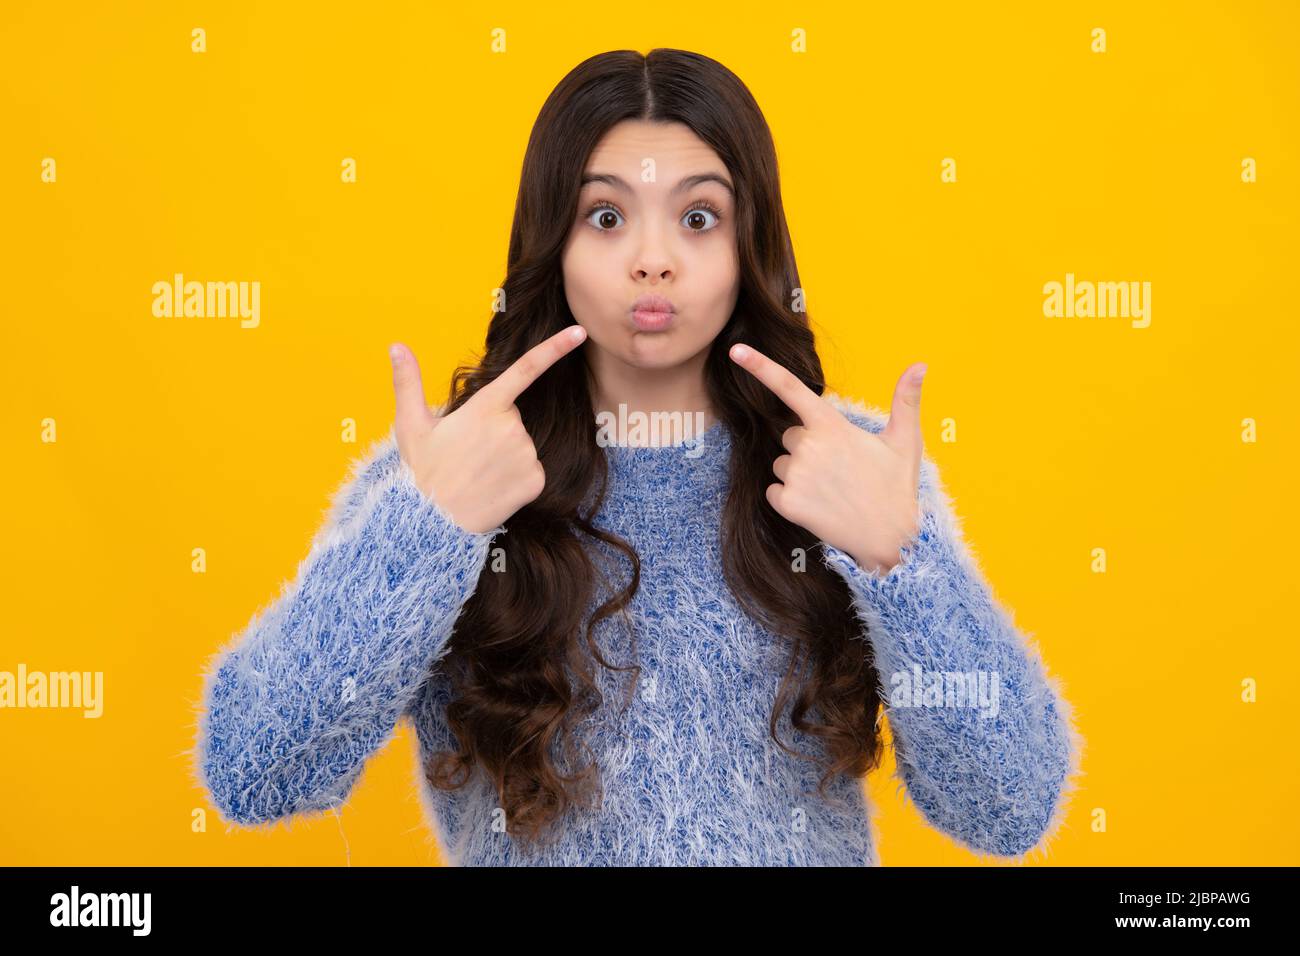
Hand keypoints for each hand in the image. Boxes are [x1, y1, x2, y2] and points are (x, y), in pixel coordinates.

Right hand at [388, 325, 587, 533]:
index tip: (580, 332)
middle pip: (512, 418)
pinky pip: (532, 471)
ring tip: (478, 472)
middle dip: (494, 430)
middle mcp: (512, 427)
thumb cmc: (422, 471)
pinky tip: (494, 487)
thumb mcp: (410, 425)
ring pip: (522, 445)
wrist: (434, 523)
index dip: (555, 348)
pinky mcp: (536, 480)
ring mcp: (527, 454)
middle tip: (466, 452)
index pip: (525, 369)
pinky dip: (516, 478)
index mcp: (485, 407)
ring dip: (505, 455)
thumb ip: (408, 381)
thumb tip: (396, 345)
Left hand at [728, 343, 926, 573]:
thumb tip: (920, 364)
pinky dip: (790, 499)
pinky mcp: (788, 503)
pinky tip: (818, 507)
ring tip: (832, 490)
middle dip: (807, 448)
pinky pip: (775, 492)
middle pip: (789, 436)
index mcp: (831, 426)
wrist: (890, 540)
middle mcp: (808, 447)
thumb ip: (906, 399)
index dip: (760, 366)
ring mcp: (796, 476)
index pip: (790, 387)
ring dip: (799, 475)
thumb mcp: (905, 441)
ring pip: (782, 465)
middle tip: (839, 469)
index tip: (735, 351)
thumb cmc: (897, 488)